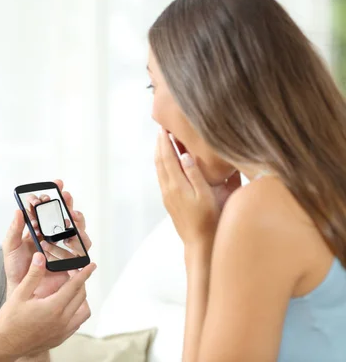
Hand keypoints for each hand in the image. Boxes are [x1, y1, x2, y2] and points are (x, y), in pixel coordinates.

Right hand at [0, 253, 95, 357]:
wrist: (6, 345)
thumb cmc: (11, 321)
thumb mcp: (20, 294)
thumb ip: (33, 275)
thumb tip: (40, 258)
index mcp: (54, 307)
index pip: (75, 286)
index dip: (84, 273)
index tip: (91, 266)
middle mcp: (62, 320)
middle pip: (81, 297)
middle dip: (81, 282)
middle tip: (75, 274)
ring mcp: (63, 331)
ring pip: (83, 312)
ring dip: (82, 299)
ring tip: (73, 291)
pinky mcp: (60, 338)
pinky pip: (77, 323)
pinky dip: (77, 312)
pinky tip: (67, 307)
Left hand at [4, 180, 92, 297]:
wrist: (23, 292)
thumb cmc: (16, 270)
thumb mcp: (10, 247)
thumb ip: (14, 229)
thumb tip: (18, 210)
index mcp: (40, 230)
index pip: (48, 210)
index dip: (52, 197)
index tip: (51, 188)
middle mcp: (55, 237)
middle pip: (66, 217)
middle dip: (67, 205)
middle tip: (65, 197)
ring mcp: (65, 249)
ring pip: (78, 231)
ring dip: (77, 222)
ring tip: (71, 218)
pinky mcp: (72, 262)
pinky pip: (81, 251)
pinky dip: (79, 243)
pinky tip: (71, 240)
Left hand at [154, 129, 240, 244]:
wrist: (199, 243)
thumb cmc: (209, 220)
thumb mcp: (206, 195)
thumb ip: (195, 174)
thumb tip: (185, 155)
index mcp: (177, 185)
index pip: (168, 157)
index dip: (165, 141)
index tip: (164, 127)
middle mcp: (168, 188)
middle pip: (160, 161)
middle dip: (160, 144)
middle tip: (161, 129)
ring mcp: (167, 195)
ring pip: (159, 169)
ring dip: (160, 154)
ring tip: (162, 141)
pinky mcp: (169, 201)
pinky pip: (162, 177)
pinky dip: (162, 164)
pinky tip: (167, 162)